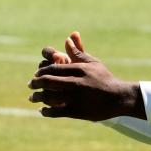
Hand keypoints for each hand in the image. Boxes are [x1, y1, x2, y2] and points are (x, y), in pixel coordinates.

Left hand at [29, 32, 145, 120]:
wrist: (120, 98)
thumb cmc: (105, 79)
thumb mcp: (93, 63)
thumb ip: (78, 52)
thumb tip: (67, 38)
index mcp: (79, 69)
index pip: (52, 67)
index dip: (41, 71)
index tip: (37, 75)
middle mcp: (76, 82)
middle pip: (47, 81)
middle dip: (35, 83)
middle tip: (30, 85)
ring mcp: (76, 98)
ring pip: (49, 97)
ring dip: (37, 97)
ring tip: (33, 98)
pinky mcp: (77, 111)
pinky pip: (55, 111)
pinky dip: (46, 111)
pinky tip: (43, 110)